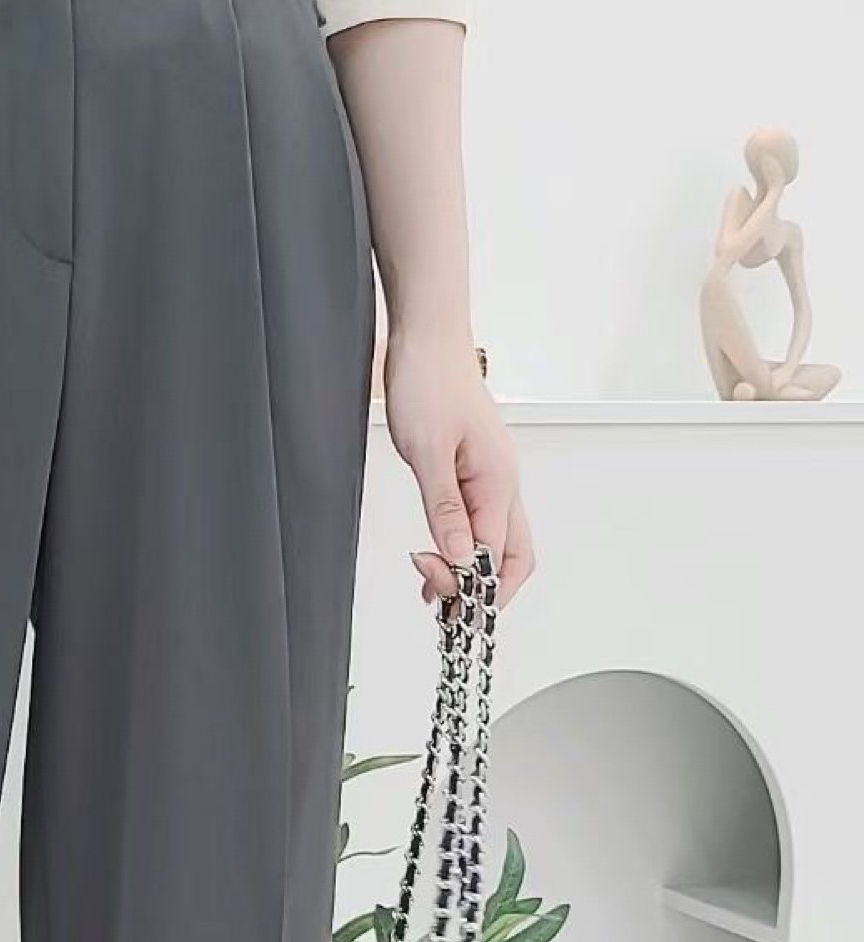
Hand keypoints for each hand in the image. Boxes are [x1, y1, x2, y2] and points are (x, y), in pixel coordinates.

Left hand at [384, 329, 535, 609]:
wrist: (427, 336)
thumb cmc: (428, 380)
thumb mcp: (427, 451)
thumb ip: (445, 508)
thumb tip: (462, 556)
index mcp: (499, 481)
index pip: (495, 556)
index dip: (468, 583)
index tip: (434, 590)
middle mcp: (503, 483)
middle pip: (512, 558)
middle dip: (483, 590)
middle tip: (441, 605)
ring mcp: (491, 477)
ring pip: (497, 541)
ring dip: (470, 570)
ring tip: (432, 584)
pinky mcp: (474, 470)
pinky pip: (479, 520)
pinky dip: (462, 545)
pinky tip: (437, 552)